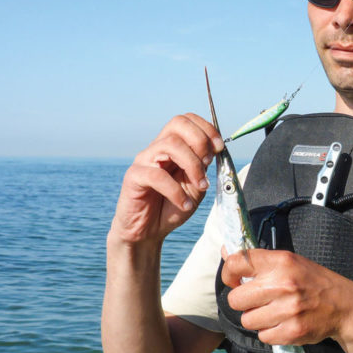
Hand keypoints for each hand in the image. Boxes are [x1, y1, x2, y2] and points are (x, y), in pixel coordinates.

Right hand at [110, 113, 222, 244]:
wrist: (149, 232)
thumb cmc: (172, 207)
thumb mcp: (195, 186)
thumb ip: (203, 168)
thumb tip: (213, 149)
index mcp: (173, 147)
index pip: (186, 120)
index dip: (207, 128)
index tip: (220, 148)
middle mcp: (157, 148)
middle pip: (177, 123)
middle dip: (200, 141)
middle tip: (207, 164)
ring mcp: (144, 160)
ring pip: (170, 144)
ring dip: (192, 165)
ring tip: (200, 186)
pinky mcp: (133, 177)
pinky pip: (157, 176)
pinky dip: (176, 191)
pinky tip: (184, 204)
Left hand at [221, 248, 352, 345]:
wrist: (345, 306)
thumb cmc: (312, 281)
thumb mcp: (289, 262)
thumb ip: (258, 260)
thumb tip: (225, 251)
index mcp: (281, 262)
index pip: (237, 263)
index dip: (229, 274)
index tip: (235, 280)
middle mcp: (283, 284)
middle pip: (236, 299)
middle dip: (243, 302)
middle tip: (258, 300)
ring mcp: (288, 310)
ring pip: (247, 320)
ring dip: (256, 319)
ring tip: (273, 312)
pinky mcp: (292, 332)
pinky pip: (263, 336)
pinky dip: (270, 332)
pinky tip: (283, 323)